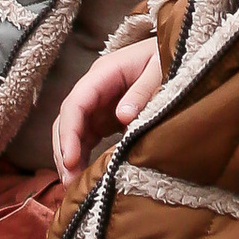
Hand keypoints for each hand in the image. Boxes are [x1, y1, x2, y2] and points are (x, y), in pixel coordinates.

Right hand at [49, 36, 163, 176]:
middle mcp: (94, 88)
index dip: (69, 133)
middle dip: (64, 150)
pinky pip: (86, 137)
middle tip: (69, 181)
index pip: (75, 104)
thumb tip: (123, 116)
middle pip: (67, 119)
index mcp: (103, 73)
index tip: (70, 160)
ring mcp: (98, 103)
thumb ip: (142, 92)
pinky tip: (84, 175)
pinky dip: (82, 156)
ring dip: (70, 157)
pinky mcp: (105, 116)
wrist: (174, 52)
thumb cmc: (167, 57)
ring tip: (73, 185)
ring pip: (73, 131)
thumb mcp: (159, 70)